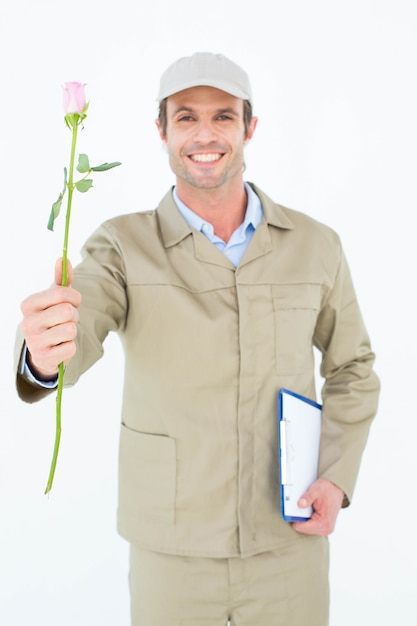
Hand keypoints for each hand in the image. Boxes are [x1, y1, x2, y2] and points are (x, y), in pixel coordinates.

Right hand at [20, 258, 81, 379]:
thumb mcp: (55, 298)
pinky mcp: (44, 358)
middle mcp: (27, 322)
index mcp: (28, 304)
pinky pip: (70, 348)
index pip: (60, 293)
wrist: (44, 350)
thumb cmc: (52, 318)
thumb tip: (63, 258)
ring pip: (70, 329)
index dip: (74, 297)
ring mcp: (34, 342)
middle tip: (68, 319)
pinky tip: (60, 346)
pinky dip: (70, 347)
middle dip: (74, 315)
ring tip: (63, 332)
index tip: (73, 302)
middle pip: (67, 312)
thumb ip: (61, 279)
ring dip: (73, 331)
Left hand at [292, 478, 343, 535]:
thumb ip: (307, 498)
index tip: (292, 510)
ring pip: (306, 528)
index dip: (294, 517)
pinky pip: (311, 526)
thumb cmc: (328, 489)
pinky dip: (308, 519)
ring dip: (304, 519)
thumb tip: (300, 504)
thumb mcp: (316, 490)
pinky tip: (310, 511)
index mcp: (323, 523)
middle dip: (300, 518)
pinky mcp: (324, 526)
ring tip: (307, 508)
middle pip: (303, 529)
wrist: (336, 488)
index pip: (301, 527)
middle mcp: (325, 529)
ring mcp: (325, 529)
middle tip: (302, 506)